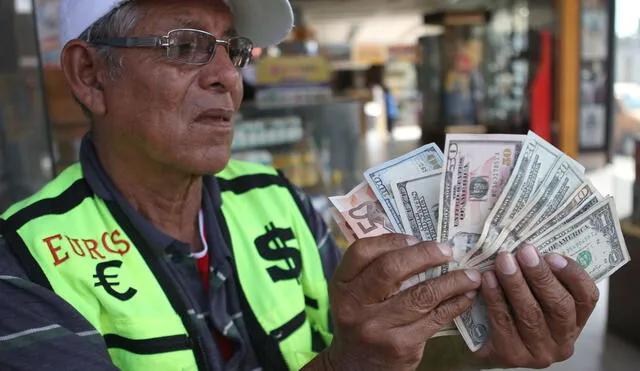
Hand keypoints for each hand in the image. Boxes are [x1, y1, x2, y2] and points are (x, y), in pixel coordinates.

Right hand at [326, 234, 480, 370]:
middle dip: (425, 254)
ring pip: (421, 294)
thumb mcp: (353, 294)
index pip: (362, 251)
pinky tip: (466, 296)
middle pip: (391, 269)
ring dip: (452, 281)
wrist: (357, 368)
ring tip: (470, 274)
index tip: (414, 238)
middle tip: (447, 250)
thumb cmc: (361, 320)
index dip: (391, 240)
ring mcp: (378, 326)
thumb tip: (416, 242)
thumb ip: (372, 269)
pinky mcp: (401, 345)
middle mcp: (354, 305)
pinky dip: (455, 304)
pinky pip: (435, 318)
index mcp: (341, 285)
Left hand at [476, 245, 598, 367]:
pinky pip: (505, 323)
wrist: (486, 344)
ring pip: (531, 314)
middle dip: (540, 275)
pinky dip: (495, 298)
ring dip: (516, 284)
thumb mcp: (534, 293)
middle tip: (524, 251)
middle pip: (559, 306)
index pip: (587, 297)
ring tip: (503, 261)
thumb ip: (539, 275)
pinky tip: (488, 280)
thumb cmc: (514, 309)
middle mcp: (563, 341)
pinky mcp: (513, 356)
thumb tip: (531, 246)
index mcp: (575, 321)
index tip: (552, 254)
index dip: (572, 274)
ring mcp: (540, 353)